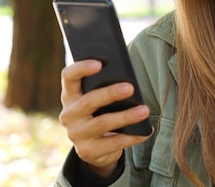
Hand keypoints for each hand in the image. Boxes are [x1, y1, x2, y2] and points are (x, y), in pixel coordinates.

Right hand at [59, 59, 152, 176]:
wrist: (96, 147)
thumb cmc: (101, 112)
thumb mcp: (99, 99)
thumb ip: (105, 86)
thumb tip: (128, 79)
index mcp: (70, 95)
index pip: (69, 76)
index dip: (81, 68)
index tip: (99, 63)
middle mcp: (69, 114)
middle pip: (88, 101)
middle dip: (110, 93)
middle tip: (130, 87)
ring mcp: (76, 134)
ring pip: (102, 123)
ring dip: (125, 116)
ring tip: (144, 110)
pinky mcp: (87, 151)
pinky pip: (113, 143)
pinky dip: (132, 137)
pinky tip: (145, 131)